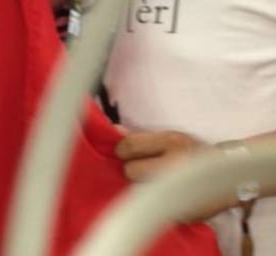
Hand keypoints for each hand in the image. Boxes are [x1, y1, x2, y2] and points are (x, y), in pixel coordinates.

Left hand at [114, 130, 235, 219]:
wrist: (230, 178)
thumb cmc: (193, 153)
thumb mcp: (170, 137)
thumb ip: (140, 137)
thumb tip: (114, 131)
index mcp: (172, 143)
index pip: (129, 146)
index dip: (123, 149)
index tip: (126, 152)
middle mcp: (175, 166)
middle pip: (130, 171)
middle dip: (134, 169)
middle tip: (144, 168)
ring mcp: (179, 191)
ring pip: (139, 190)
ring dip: (142, 186)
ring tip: (155, 181)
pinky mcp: (182, 213)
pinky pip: (155, 207)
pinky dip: (156, 202)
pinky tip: (165, 195)